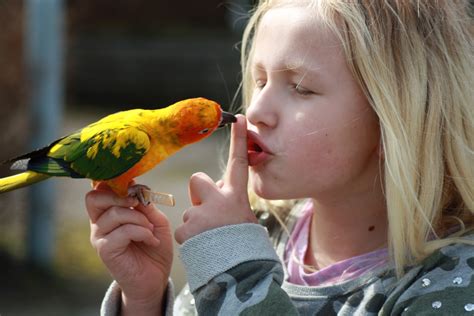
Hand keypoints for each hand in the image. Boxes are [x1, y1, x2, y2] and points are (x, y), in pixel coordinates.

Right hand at [85, 183, 172, 314]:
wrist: (155, 277)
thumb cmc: (154, 246)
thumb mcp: (155, 220)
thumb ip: (145, 204)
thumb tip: (137, 187)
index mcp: (109, 212)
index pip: (98, 189)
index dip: (114, 183)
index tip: (134, 187)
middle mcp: (99, 223)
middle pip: (94, 197)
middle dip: (119, 196)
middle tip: (138, 203)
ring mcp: (100, 237)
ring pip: (115, 213)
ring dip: (139, 219)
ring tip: (151, 230)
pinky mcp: (105, 250)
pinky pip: (123, 231)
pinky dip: (141, 232)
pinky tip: (151, 241)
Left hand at [175, 114, 256, 243]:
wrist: (239, 273)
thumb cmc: (243, 246)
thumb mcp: (243, 219)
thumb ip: (229, 202)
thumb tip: (217, 189)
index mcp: (236, 197)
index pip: (238, 162)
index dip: (238, 140)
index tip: (238, 119)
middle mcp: (218, 200)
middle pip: (197, 180)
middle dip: (199, 193)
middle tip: (209, 212)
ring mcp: (201, 214)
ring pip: (191, 212)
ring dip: (197, 224)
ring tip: (210, 240)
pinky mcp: (187, 229)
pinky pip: (183, 230)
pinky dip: (190, 238)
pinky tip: (203, 247)